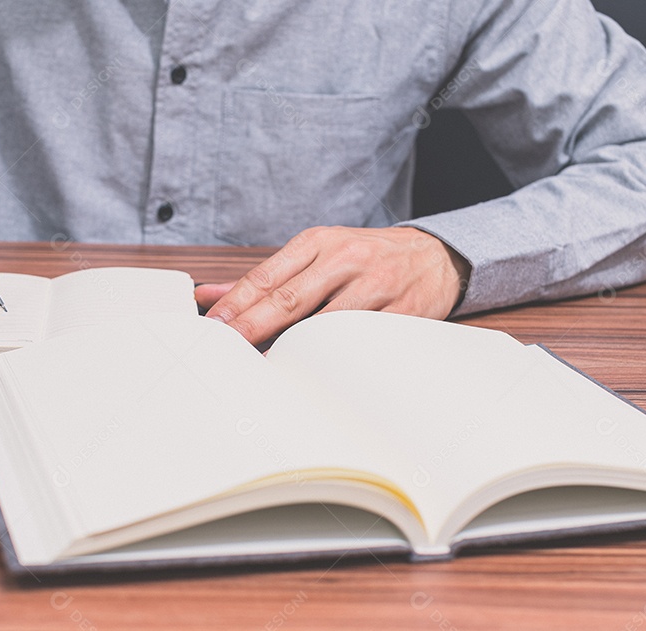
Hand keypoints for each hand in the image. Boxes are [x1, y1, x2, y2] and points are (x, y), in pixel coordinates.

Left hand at [194, 226, 469, 345]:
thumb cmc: (366, 258)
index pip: (267, 277)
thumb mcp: (316, 254)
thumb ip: (265, 278)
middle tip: (225, 348)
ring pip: (323, 324)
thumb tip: (210, 296)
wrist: (435, 256)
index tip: (212, 326)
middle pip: (288, 300)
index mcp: (319, 243)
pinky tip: (312, 373)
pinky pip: (359, 341)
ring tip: (262, 365)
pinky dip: (333, 359)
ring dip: (290, 348)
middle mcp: (345, 260)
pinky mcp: (400, 313)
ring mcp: (375, 287)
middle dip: (251, 327)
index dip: (236, 304)